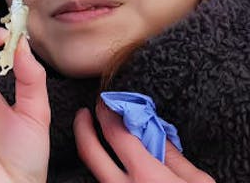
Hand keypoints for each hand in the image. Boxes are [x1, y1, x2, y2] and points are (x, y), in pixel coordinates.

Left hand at [74, 103, 214, 182]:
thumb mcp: (195, 182)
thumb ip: (172, 154)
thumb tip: (153, 131)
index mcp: (145, 176)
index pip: (115, 134)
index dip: (107, 113)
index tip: (104, 102)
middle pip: (89, 151)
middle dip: (82, 127)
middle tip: (84, 113)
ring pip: (92, 171)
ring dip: (91, 150)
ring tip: (93, 134)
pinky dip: (100, 169)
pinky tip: (105, 161)